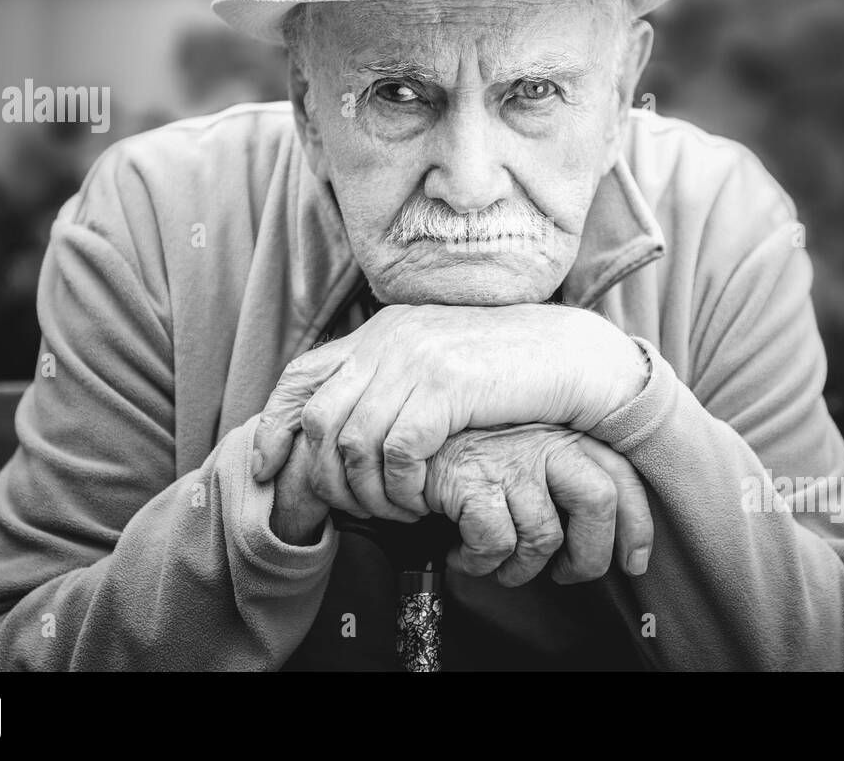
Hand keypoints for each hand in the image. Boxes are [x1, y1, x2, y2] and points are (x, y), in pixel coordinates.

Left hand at [251, 303, 649, 516]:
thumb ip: (395, 382)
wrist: (575, 359)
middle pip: (319, 419)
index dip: (275, 427)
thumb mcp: (441, 368)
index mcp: (383, 330)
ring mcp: (416, 360)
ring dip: (368, 493)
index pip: (302, 375)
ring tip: (397, 513)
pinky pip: (396, 454)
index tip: (268, 469)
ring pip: (352, 443)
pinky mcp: (445, 387)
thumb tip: (349, 428)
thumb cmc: (512, 372)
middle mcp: (390, 339)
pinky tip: (422, 505)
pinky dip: (402, 490)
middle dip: (323, 478)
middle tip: (353, 512)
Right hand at [424, 424, 654, 585]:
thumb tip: (605, 540)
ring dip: (523, 569)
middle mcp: (544, 440)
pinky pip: (495, 544)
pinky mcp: (474, 481)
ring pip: (544, 536)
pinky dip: (481, 563)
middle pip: (598, 502)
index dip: (635, 527)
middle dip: (587, 556)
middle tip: (564, 574)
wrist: (409, 434)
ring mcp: (510, 459)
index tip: (631, 562)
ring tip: (502, 566)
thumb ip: (564, 477)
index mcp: (566, 433)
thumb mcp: (527, 451)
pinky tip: (465, 555)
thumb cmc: (473, 454)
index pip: (622, 477)